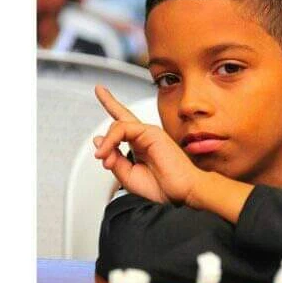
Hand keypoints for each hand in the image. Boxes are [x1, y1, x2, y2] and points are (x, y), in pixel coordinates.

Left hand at [93, 85, 200, 204]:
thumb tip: (99, 142)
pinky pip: (123, 128)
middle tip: (99, 95)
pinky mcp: (152, 132)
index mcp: (141, 146)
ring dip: (106, 143)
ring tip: (103, 157)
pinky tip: (108, 152)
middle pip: (122, 116)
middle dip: (109, 103)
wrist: (182, 191)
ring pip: (118, 126)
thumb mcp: (128, 176)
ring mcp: (149, 133)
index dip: (112, 106)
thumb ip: (114, 160)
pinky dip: (111, 140)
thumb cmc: (163, 186)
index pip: (124, 125)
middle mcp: (145, 136)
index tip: (101, 91)